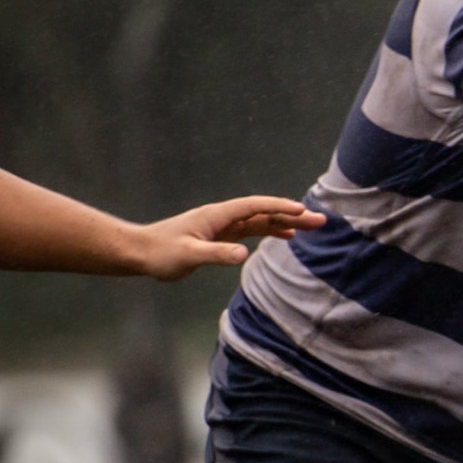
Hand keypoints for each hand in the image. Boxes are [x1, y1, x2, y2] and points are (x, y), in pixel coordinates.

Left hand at [132, 196, 323, 279]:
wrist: (142, 253)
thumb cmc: (162, 253)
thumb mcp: (189, 256)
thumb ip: (217, 254)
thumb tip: (244, 253)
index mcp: (218, 216)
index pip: (255, 207)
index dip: (279, 208)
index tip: (302, 211)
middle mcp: (224, 217)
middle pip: (264, 212)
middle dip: (292, 215)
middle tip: (320, 220)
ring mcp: (224, 226)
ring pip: (261, 221)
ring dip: (286, 223)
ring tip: (311, 227)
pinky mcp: (222, 237)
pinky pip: (253, 230)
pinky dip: (272, 231)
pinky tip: (287, 237)